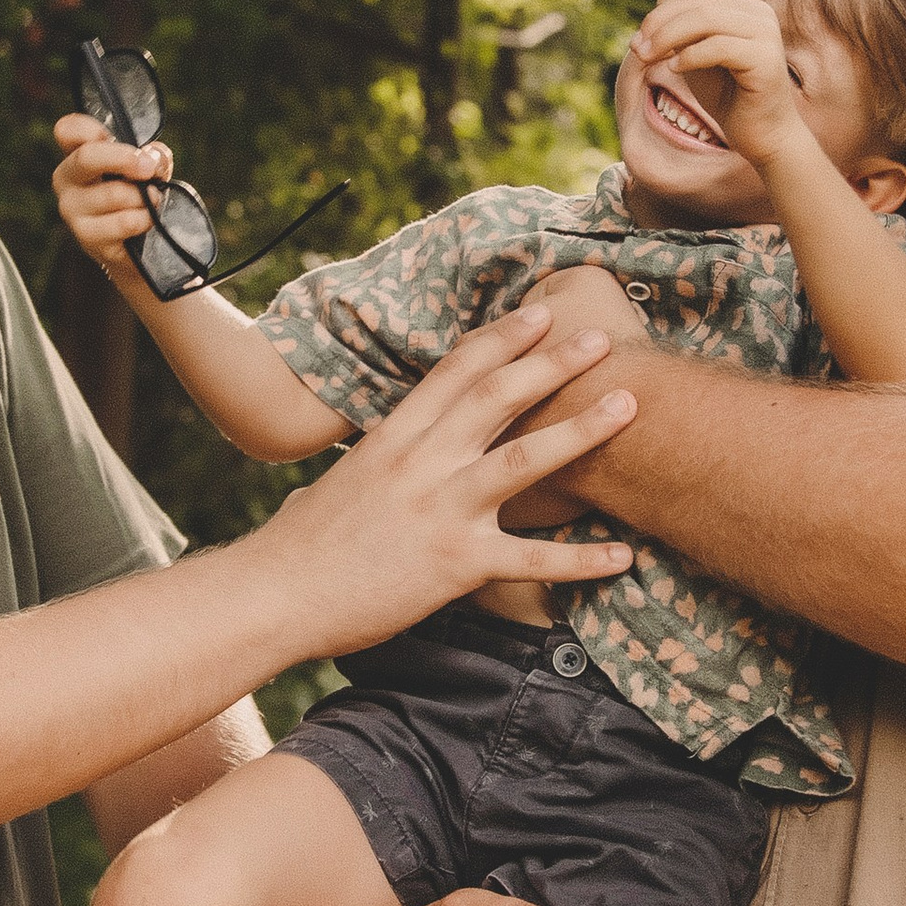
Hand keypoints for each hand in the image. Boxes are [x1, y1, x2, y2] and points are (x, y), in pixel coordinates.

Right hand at [52, 108, 172, 275]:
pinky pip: (124, 221)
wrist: (135, 245)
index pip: (67, 130)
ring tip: (152, 200)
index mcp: (77, 154)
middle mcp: (67, 179)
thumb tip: (152, 159)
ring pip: (114, 193)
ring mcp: (72, 209)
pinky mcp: (86, 237)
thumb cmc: (136, 195)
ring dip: (144, 197)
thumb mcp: (147, 167)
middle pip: (87, 157)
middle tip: (149, 168)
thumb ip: (153, 156)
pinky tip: (146, 220)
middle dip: (124, 159)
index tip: (116, 137)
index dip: (90, 128)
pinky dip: (144, 219)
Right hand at [260, 301, 636, 650]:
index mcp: (394, 436)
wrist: (277, 593)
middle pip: (498, 395)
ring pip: (525, 458)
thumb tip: (366, 460)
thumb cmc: (301, 544)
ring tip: (628, 405)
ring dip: (581, 429)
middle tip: (600, 336)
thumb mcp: (339, 481)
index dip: (502, 338)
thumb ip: (372, 464)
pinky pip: (531, 558)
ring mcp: (442, 508)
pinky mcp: (457, 562)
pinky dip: (580, 560)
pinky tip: (621, 556)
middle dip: (553, 362)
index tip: (539, 312)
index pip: (455, 370)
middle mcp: (422, 462)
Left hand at [630, 0, 804, 170]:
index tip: (640, 39)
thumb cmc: (727, 99)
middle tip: (637, 49)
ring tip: (647, 58)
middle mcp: (758, 13)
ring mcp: (765, 33)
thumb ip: (679, 36)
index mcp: (743, 7)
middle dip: (659, 23)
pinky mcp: (766, 58)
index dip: (661, 8)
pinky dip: (690, 56)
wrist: (763, 137)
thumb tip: (647, 23)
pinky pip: (719, 46)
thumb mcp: (695, 59)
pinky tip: (673, 70)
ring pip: (706, 17)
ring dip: (668, 37)